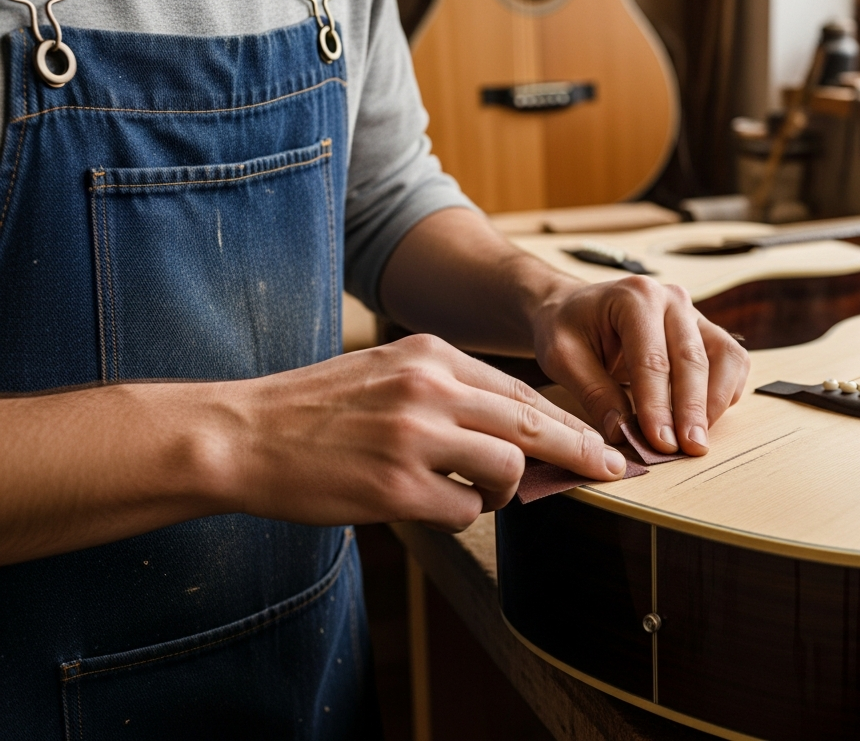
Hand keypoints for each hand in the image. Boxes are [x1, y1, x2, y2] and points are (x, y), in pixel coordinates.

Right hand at [225, 335, 627, 531]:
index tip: (598, 443)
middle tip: (609, 471)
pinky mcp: (396, 486)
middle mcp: (428, 388)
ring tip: (475, 492)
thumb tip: (515, 429)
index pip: (519, 389)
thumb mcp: (386, 372)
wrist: (241, 434)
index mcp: (429, 355)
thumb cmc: (314, 409)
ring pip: (505, 467)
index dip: (565, 421)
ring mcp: (413, 437)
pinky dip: (458, 513)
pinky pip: (462, 509)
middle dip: (578, 452)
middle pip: (531, 422)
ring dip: (503, 490)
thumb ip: (449, 392)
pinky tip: (428, 504)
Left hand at [533, 277, 750, 455]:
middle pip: (693, 359)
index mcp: (635, 298)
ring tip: (697, 438)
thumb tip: (623, 432)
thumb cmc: (567, 327)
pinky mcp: (705, 332)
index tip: (661, 442)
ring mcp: (693, 314)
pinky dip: (724, 392)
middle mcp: (671, 299)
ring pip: (725, 358)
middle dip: (692, 410)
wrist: (574, 307)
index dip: (658, 405)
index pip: (653, 359)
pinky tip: (703, 418)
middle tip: (690, 448)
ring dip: (715, 402)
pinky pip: (731, 362)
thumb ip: (594, 393)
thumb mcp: (563, 357)